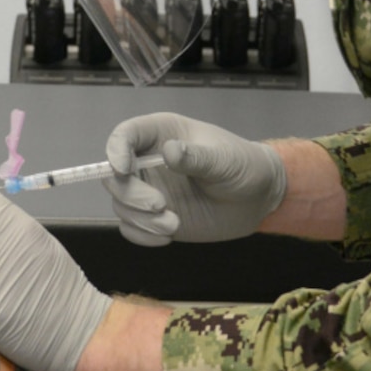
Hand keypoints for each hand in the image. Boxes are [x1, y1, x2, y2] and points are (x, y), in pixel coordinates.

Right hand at [104, 112, 285, 246]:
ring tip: (173, 225)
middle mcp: (147, 161)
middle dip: (130, 194)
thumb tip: (170, 151)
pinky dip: (142, 235)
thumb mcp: (225, 160)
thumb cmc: (243, 166)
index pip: (124, 136)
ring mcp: (149, 190)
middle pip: (114, 175)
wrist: (256, 199)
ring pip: (121, 204)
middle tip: (159, 205)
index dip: (116, 151)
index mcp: (161, 134)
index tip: (124, 169)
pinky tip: (167, 236)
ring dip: (141, 219)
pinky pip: (131, 228)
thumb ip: (197, 157)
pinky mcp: (153, 217)